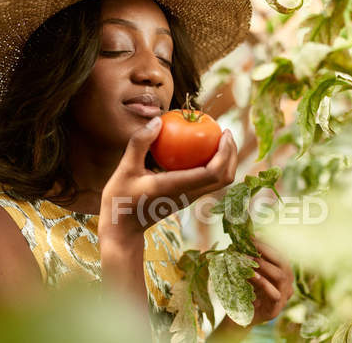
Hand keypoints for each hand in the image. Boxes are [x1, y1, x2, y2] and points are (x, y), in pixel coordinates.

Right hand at [99, 116, 237, 240]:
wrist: (123, 230)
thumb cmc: (120, 200)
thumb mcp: (124, 168)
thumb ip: (140, 143)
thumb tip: (158, 121)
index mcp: (177, 187)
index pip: (213, 172)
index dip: (225, 152)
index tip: (224, 133)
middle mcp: (188, 194)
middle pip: (224, 178)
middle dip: (231, 154)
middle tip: (225, 132)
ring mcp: (189, 198)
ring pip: (220, 182)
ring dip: (225, 160)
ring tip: (218, 139)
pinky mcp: (186, 198)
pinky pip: (208, 181)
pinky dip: (213, 165)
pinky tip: (201, 149)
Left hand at [247, 237, 294, 326]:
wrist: (240, 317)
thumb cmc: (245, 291)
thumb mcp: (249, 271)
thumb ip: (250, 258)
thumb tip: (243, 238)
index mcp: (284, 272)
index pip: (280, 253)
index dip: (269, 243)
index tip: (254, 235)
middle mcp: (287, 283)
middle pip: (283, 262)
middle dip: (266, 250)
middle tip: (250, 243)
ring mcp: (284, 297)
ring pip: (281, 277)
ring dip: (264, 265)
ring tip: (248, 257)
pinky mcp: (276, 309)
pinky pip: (274, 294)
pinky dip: (263, 282)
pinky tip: (252, 275)